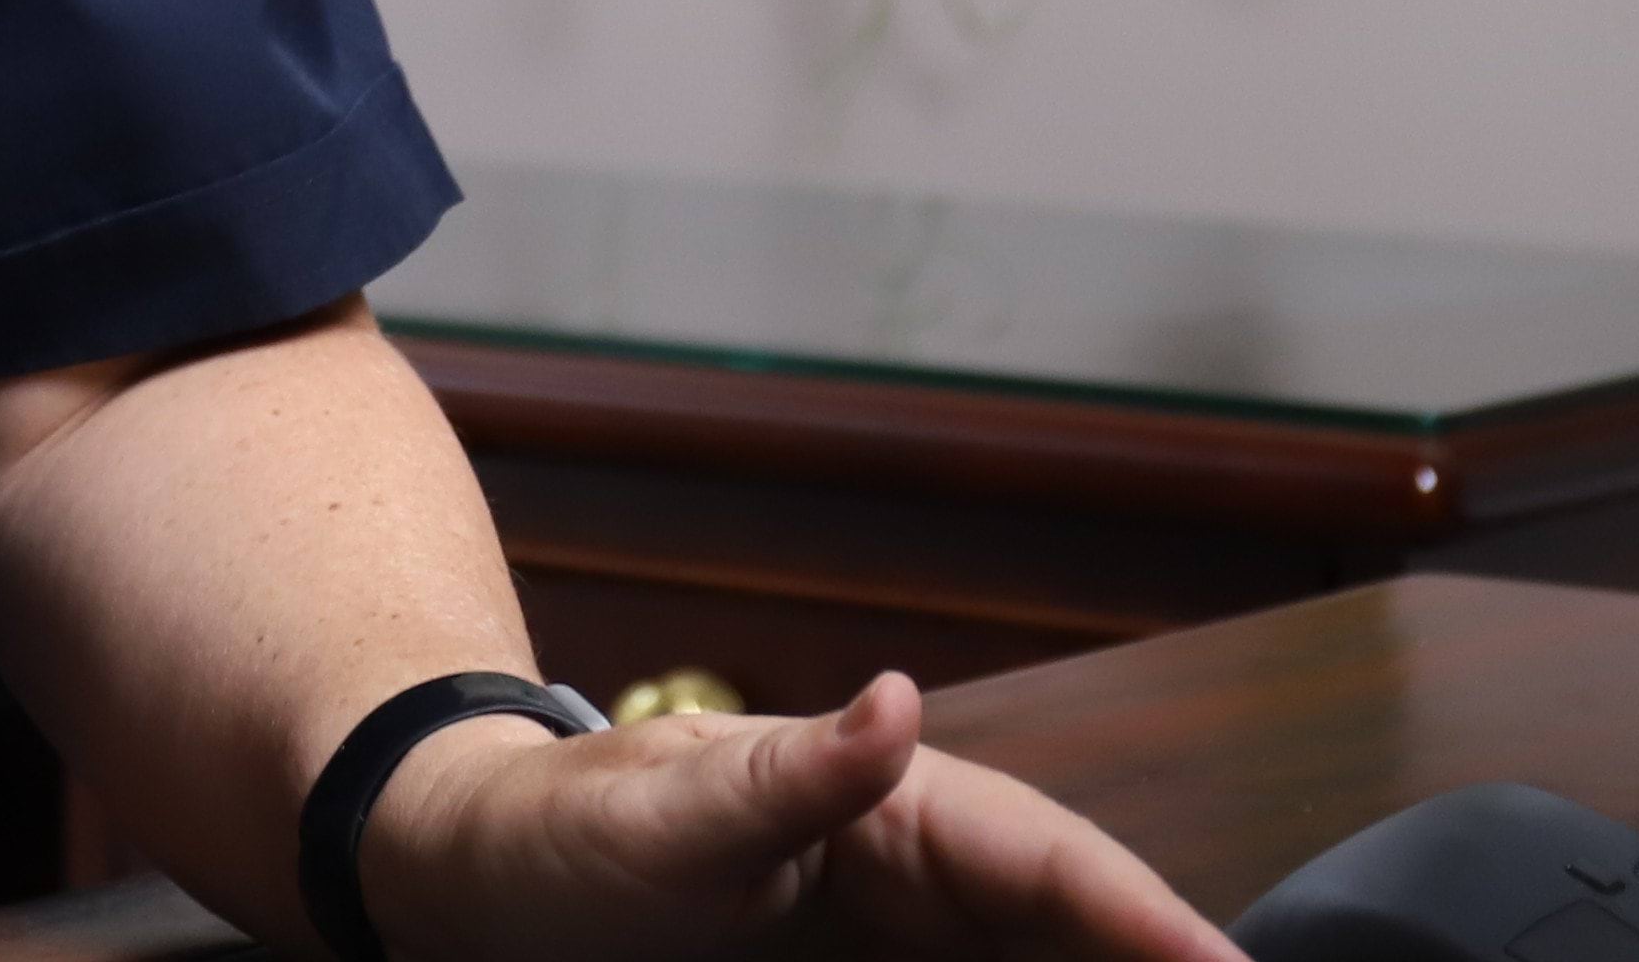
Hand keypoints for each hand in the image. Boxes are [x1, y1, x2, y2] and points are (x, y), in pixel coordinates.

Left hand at [368, 676, 1247, 961]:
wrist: (482, 889)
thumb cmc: (571, 831)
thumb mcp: (670, 808)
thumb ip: (792, 771)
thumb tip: (898, 702)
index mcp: (902, 813)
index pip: (1062, 867)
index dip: (1157, 925)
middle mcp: (930, 885)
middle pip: (1083, 938)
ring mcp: (910, 949)